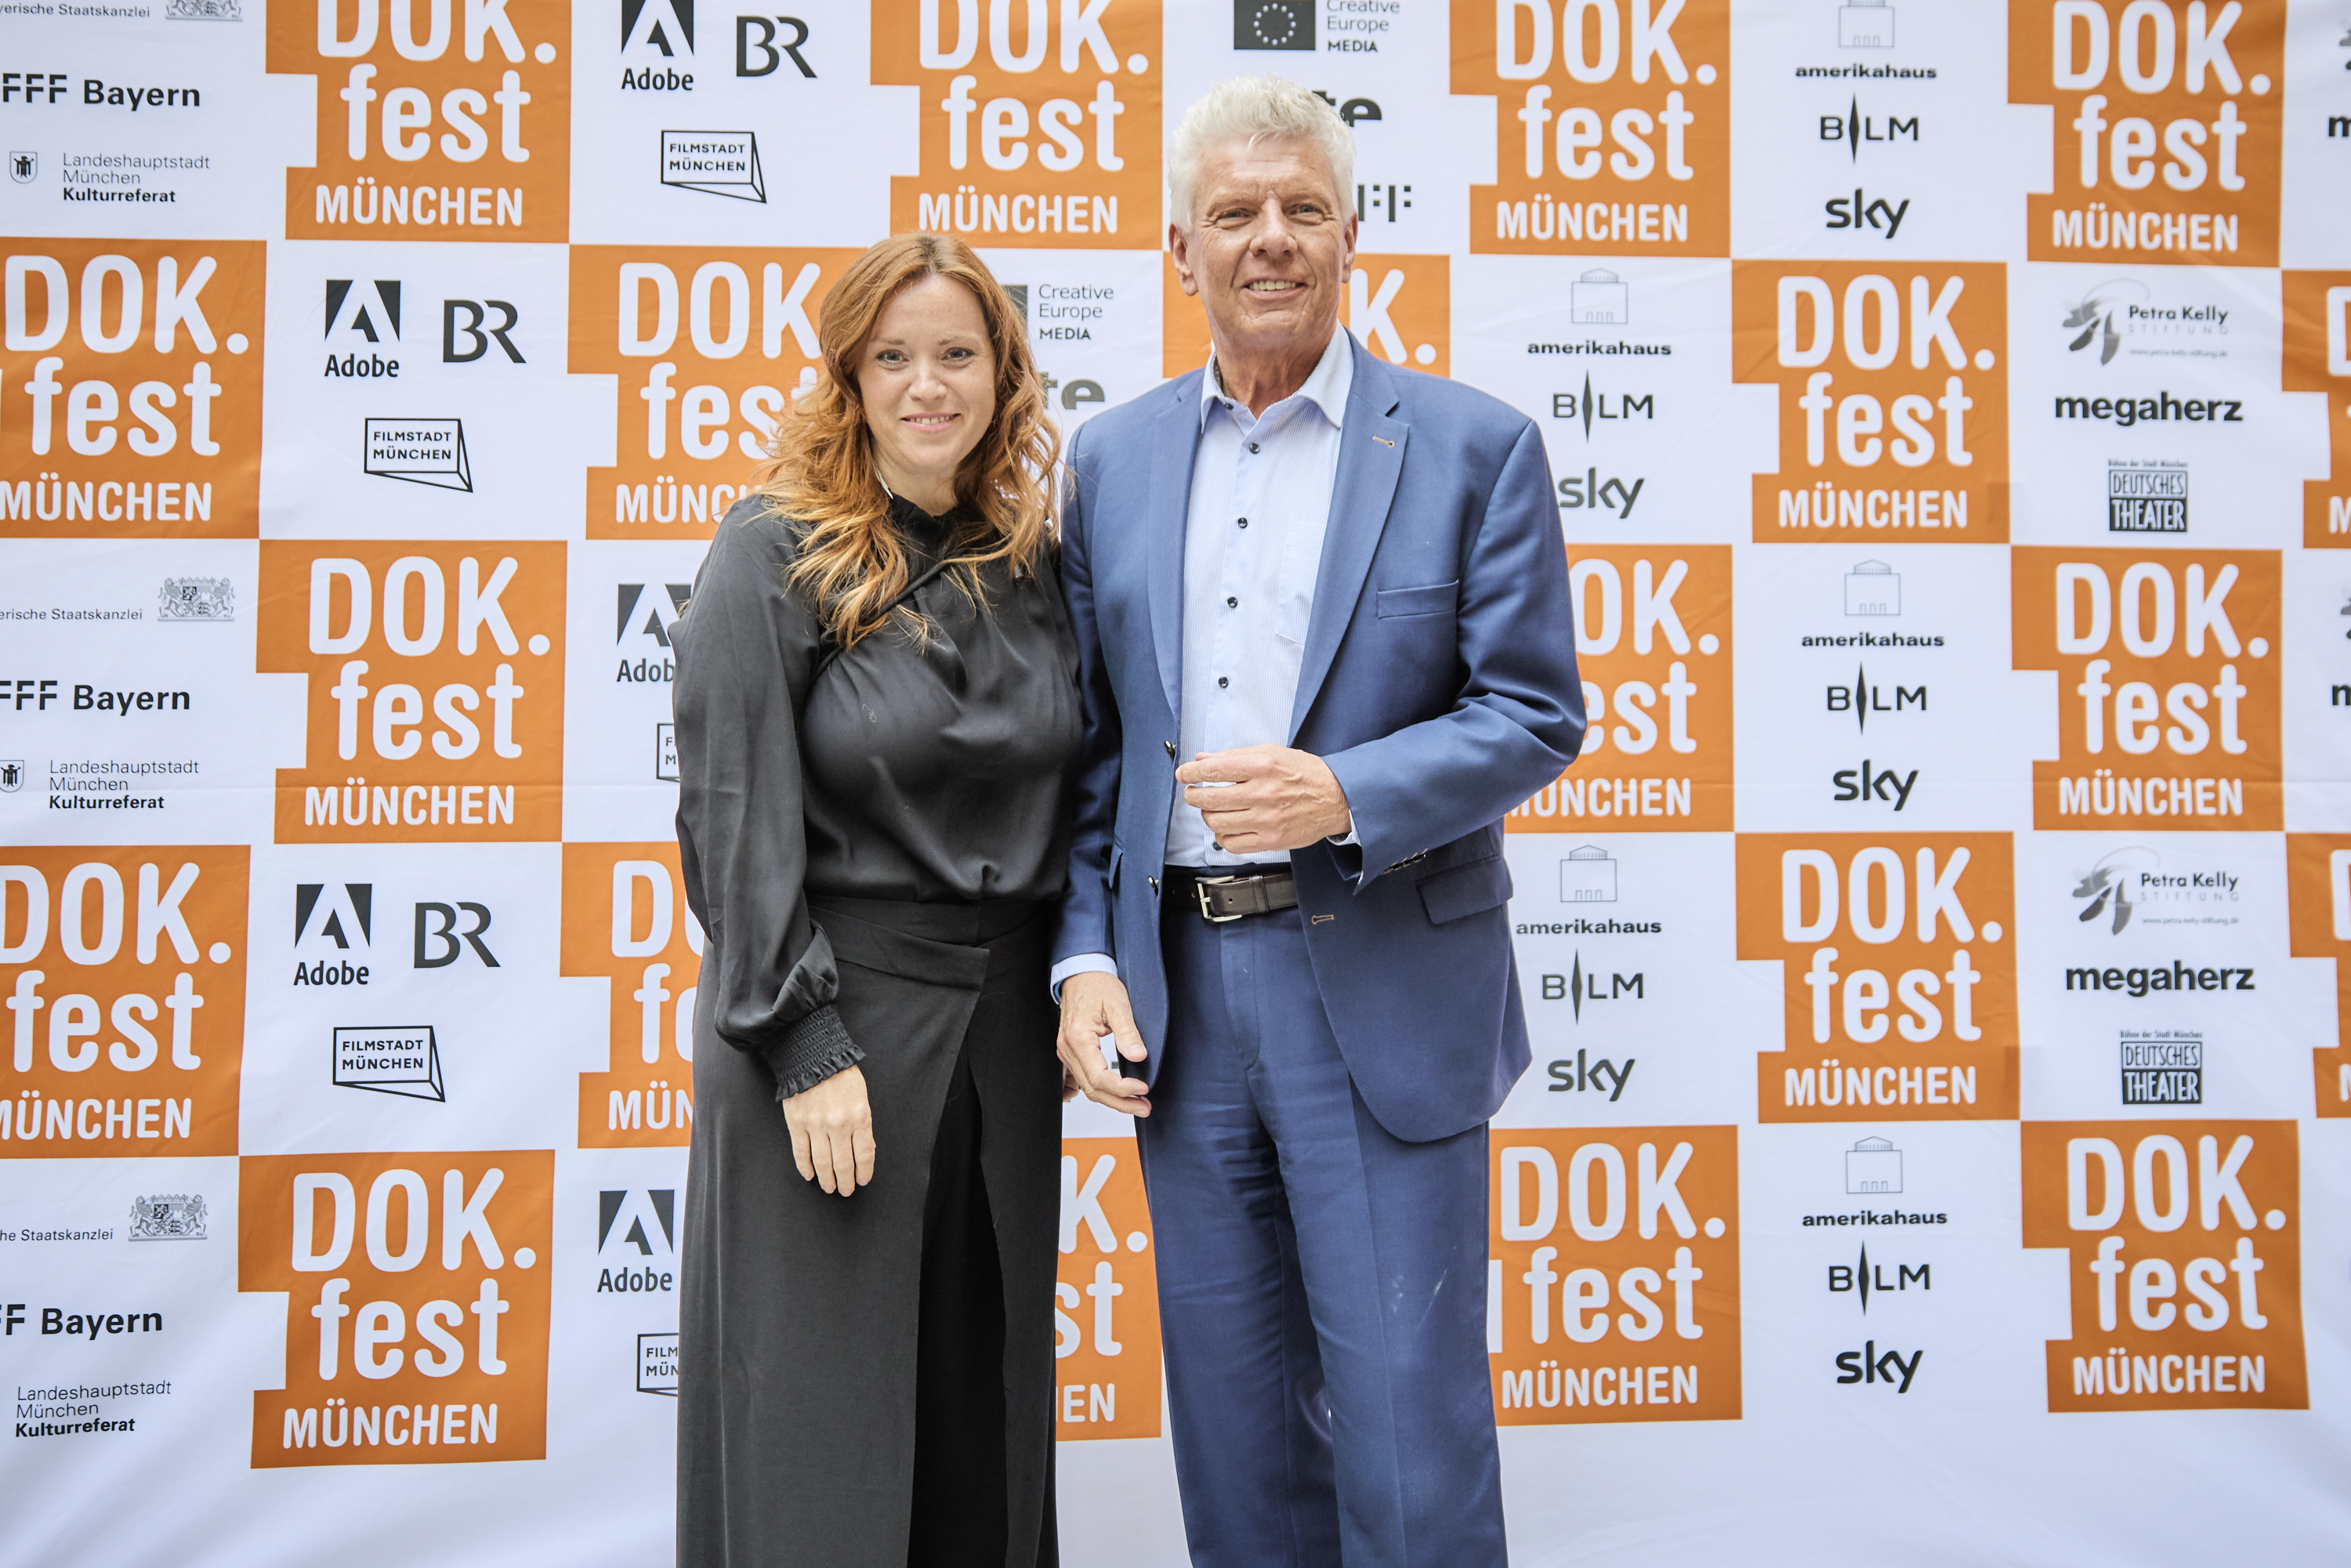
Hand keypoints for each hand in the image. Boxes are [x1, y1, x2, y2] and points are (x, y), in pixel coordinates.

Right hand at [779, 1065, 875, 1195]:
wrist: (814, 1055)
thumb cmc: (841, 1074)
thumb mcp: (862, 1096)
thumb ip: (863, 1123)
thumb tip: (866, 1150)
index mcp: (859, 1117)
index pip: (864, 1154)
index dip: (864, 1171)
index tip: (863, 1180)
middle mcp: (838, 1125)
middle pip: (843, 1164)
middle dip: (846, 1181)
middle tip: (846, 1191)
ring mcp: (815, 1125)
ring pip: (822, 1162)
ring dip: (827, 1179)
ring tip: (829, 1187)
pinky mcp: (796, 1123)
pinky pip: (801, 1152)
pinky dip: (805, 1167)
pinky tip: (810, 1175)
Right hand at [1056, 971, 1150, 1116]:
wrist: (1081, 974)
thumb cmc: (1097, 985)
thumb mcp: (1118, 1004)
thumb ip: (1128, 1032)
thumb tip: (1139, 1057)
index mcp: (1078, 1038)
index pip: (1099, 1076)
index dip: (1122, 1087)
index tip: (1143, 1087)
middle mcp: (1067, 1049)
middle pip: (1093, 1089)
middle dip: (1120, 1102)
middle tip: (1145, 1107)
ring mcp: (1067, 1053)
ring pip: (1088, 1088)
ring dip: (1113, 1099)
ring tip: (1137, 1103)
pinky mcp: (1071, 1054)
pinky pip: (1085, 1079)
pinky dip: (1103, 1090)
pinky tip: (1119, 1094)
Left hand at [1177, 745, 1351, 854]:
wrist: (1337, 798)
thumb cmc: (1306, 774)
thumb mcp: (1272, 753)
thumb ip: (1235, 756)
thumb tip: (1203, 759)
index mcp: (1264, 766)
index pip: (1214, 770)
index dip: (1191, 773)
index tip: (1183, 774)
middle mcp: (1264, 793)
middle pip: (1211, 798)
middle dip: (1194, 795)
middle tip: (1192, 793)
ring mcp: (1267, 820)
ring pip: (1218, 822)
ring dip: (1207, 815)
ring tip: (1211, 809)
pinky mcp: (1271, 841)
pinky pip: (1232, 844)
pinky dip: (1222, 836)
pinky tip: (1225, 827)